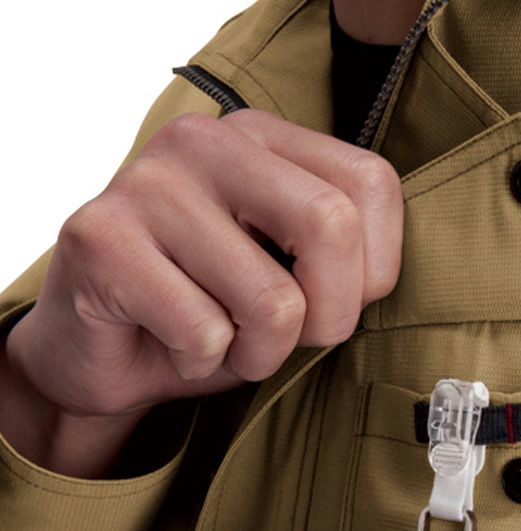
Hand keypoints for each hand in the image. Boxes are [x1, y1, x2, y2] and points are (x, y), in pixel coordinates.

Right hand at [1, 109, 402, 473]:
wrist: (103, 350)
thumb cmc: (211, 312)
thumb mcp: (295, 280)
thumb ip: (343, 257)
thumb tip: (381, 280)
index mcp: (262, 138)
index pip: (371, 184)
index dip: (372, 271)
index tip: (332, 301)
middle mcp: (205, 142)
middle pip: (330, 225)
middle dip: (329, 316)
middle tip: (287, 336)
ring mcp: (147, 182)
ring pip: (273, 301)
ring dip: (260, 354)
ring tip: (221, 340)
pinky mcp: (100, 238)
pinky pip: (204, 333)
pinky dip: (202, 364)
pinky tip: (173, 345)